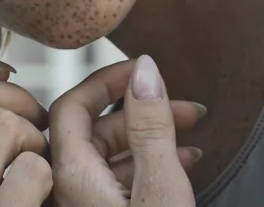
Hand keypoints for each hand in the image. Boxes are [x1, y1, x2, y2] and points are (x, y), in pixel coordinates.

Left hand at [48, 55, 203, 205]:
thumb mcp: (160, 186)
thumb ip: (151, 129)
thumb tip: (145, 71)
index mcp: (73, 175)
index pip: (71, 105)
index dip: (106, 81)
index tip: (142, 69)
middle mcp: (71, 189)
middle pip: (96, 129)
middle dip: (143, 110)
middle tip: (185, 107)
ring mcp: (86, 204)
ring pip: (112, 155)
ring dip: (152, 136)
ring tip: (191, 132)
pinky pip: (120, 181)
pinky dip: (150, 164)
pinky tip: (184, 162)